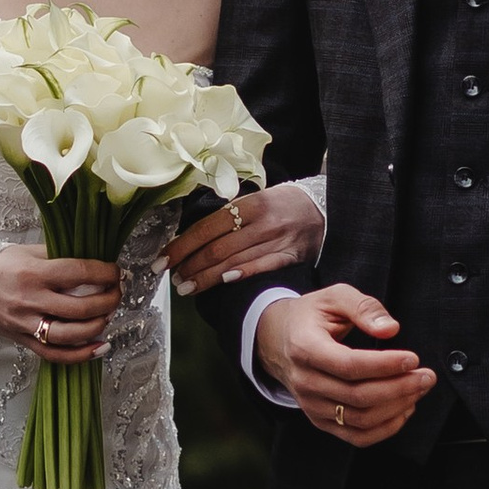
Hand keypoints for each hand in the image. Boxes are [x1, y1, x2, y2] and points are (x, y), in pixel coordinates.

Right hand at [0, 247, 119, 362]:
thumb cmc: (3, 266)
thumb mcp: (30, 252)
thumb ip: (61, 258)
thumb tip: (95, 266)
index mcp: (34, 273)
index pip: (79, 273)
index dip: (104, 273)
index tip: (116, 272)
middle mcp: (30, 300)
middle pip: (79, 307)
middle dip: (108, 301)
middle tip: (117, 293)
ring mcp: (27, 324)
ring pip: (70, 334)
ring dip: (97, 326)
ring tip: (109, 316)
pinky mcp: (24, 341)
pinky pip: (55, 354)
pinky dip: (81, 354)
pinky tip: (99, 347)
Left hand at [168, 181, 325, 296]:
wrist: (324, 209)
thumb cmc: (282, 206)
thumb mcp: (256, 200)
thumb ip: (229, 215)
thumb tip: (191, 238)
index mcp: (250, 204)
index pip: (207, 227)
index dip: (182, 245)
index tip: (164, 259)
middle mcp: (262, 222)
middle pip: (217, 247)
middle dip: (190, 266)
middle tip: (173, 280)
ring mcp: (277, 240)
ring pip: (233, 262)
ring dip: (206, 277)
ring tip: (187, 288)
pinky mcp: (290, 256)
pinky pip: (260, 268)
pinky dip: (239, 276)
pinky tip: (221, 284)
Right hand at [253, 284, 434, 446]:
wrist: (278, 340)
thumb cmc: (311, 316)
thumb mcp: (334, 297)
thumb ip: (364, 307)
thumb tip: (390, 329)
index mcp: (305, 347)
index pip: (349, 365)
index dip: (384, 365)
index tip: (413, 359)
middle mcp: (305, 381)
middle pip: (358, 396)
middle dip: (400, 388)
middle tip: (427, 376)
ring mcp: (311, 405)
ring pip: (360, 419)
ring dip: (396, 408)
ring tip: (418, 389)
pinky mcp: (321, 420)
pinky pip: (356, 436)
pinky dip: (385, 428)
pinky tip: (403, 408)